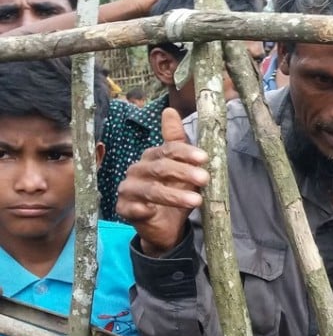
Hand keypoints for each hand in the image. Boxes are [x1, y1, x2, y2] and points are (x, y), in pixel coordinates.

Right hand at [116, 108, 208, 254]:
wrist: (166, 225)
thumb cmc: (175, 191)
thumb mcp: (182, 168)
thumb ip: (178, 142)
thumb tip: (169, 110)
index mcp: (151, 157)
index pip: (167, 150)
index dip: (186, 152)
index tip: (204, 158)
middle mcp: (136, 170)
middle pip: (160, 168)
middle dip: (184, 172)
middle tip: (205, 178)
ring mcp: (128, 190)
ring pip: (150, 190)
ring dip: (174, 195)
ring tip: (197, 200)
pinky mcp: (124, 209)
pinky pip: (132, 208)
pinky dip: (143, 209)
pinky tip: (153, 211)